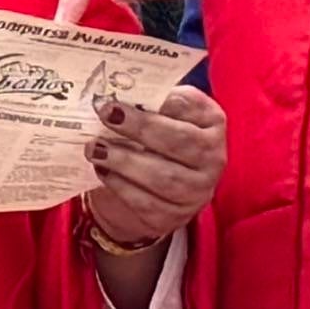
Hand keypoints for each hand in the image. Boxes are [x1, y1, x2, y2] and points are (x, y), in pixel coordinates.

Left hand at [78, 80, 224, 263]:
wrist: (151, 188)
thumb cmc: (155, 139)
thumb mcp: (158, 114)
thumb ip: (148, 102)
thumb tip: (119, 92)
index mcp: (212, 122)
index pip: (190, 106)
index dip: (161, 100)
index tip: (131, 93)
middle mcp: (213, 157)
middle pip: (180, 141)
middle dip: (141, 127)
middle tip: (107, 115)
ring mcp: (197, 191)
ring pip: (163, 177)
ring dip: (125, 161)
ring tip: (96, 148)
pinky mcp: (175, 216)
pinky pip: (146, 203)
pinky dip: (120, 186)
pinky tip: (103, 171)